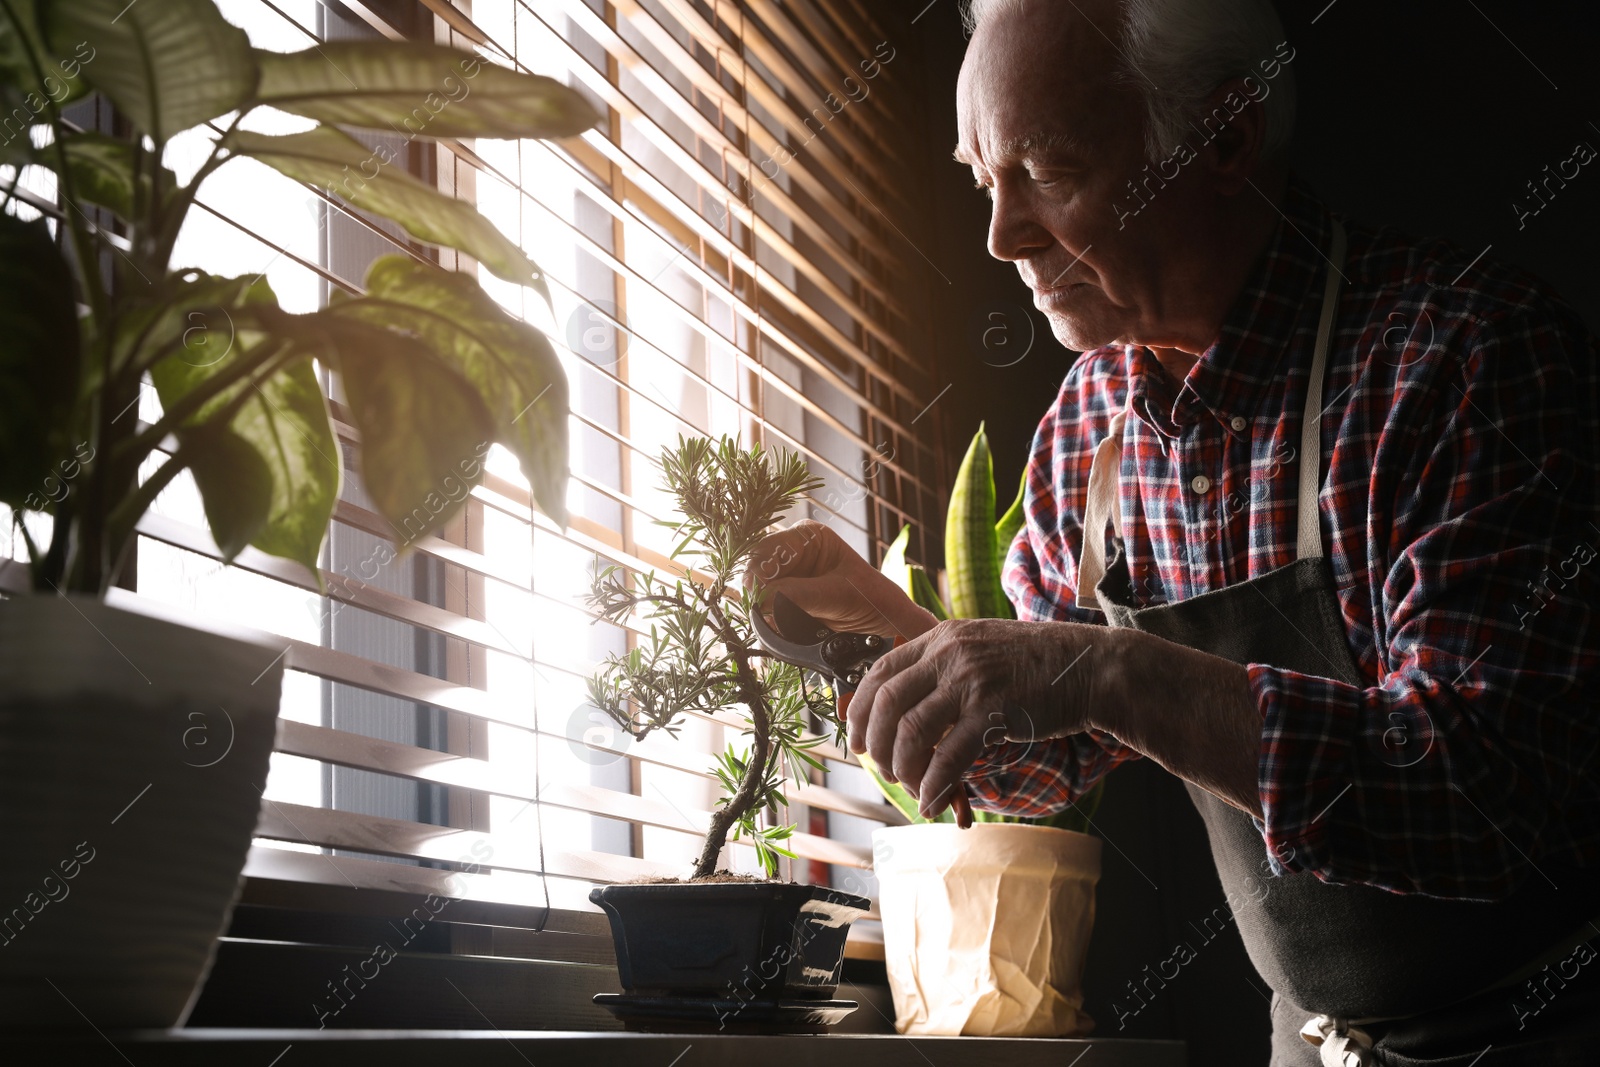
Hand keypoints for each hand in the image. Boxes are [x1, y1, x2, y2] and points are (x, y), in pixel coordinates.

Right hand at [742, 519, 936, 639]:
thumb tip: (761, 598)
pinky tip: (781, 627)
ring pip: (756, 592)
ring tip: (778, 623)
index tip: (755, 594)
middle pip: (756, 570)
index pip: (768, 549)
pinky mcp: (785, 601)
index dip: (758, 572)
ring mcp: (787, 577)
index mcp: (808, 537)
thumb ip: (799, 595)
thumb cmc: (871, 599)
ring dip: (762, 610)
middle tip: (764, 613)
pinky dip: (769, 621)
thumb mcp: (838, 595)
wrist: (886, 624)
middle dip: (758, 593)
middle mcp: (793, 553)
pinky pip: (765, 609)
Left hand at [847, 618, 1100, 818]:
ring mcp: (972, 681)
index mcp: (941, 637)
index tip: (857, 739)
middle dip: (875, 744)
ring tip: (912, 787)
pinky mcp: (994, 712)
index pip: (881, 670)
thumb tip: (908, 704)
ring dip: (903, 768)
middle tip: (884, 769)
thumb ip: (944, 666)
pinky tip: (934, 802)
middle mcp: (950, 654)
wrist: (1090, 667)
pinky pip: (949, 756)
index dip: (859, 710)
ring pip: (911, 731)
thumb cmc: (1037, 665)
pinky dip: (935, 785)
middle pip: (886, 703)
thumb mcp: (981, 647)